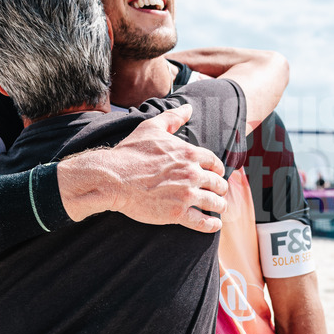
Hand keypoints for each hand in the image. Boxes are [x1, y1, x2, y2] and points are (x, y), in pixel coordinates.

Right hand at [57, 104, 228, 231]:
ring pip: (215, 203)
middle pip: (218, 183)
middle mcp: (192, 174)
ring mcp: (186, 195)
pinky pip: (203, 222)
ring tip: (218, 208)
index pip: (214, 162)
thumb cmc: (130, 153)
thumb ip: (172, 118)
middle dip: (220, 188)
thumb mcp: (151, 128)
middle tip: (218, 192)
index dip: (217, 169)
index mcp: (189, 153)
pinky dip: (211, 225)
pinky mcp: (177, 214)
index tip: (216, 174)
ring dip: (219, 206)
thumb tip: (188, 108)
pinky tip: (214, 225)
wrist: (113, 178)